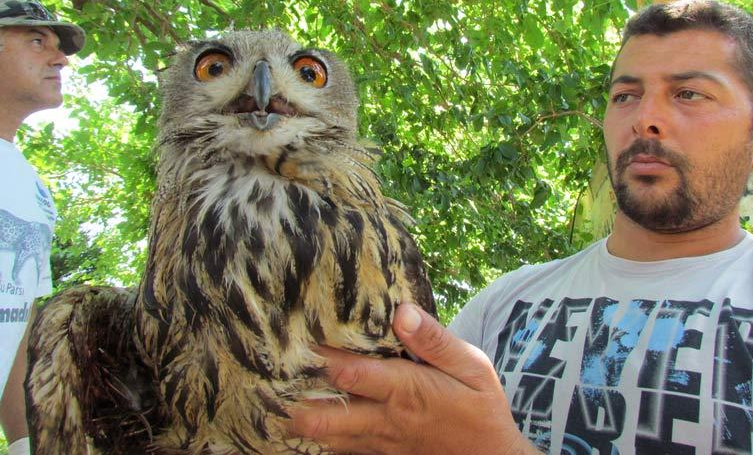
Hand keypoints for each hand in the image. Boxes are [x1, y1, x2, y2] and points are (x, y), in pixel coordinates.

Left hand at [288, 303, 540, 454]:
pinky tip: (303, 422)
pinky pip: (342, 450)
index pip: (351, 373)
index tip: (296, 334)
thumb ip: (435, 341)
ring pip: (327, 436)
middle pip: (327, 414)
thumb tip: (401, 312)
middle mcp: (386, 420)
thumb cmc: (482, 408)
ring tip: (274, 396)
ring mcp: (380, 443)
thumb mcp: (472, 368)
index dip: (320, 356)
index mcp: (406, 392)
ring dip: (302, 418)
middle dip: (296, 398)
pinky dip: (320, 437)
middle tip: (269, 375)